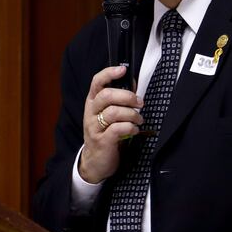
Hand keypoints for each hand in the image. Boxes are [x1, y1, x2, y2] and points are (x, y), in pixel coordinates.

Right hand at [79, 66, 143, 183]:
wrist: (95, 162)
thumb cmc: (104, 133)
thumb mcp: (108, 114)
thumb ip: (118, 100)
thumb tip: (132, 83)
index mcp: (93, 102)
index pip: (97, 82)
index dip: (109, 73)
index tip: (123, 69)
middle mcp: (91, 112)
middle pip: (106, 95)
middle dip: (127, 96)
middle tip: (140, 102)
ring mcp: (94, 127)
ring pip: (113, 112)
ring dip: (132, 114)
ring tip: (139, 119)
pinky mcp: (102, 141)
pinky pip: (117, 129)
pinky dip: (130, 127)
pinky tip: (134, 130)